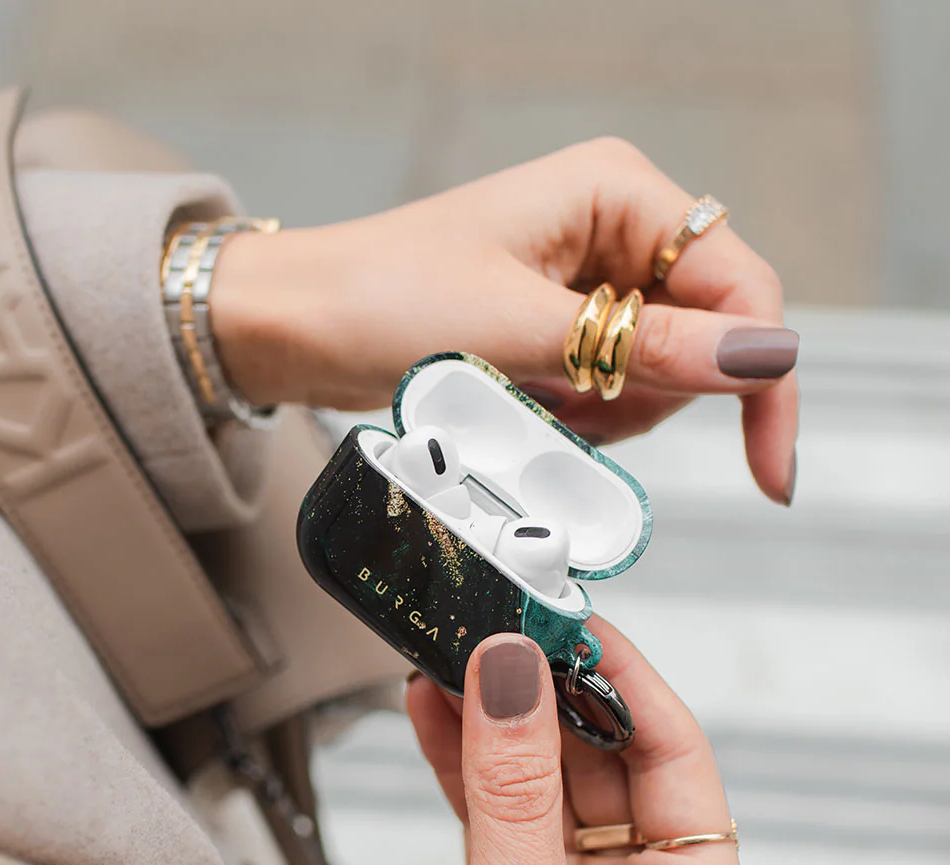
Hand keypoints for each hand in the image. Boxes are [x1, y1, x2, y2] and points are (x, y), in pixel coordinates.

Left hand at [211, 137, 797, 503]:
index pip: (741, 289)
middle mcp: (613, 228)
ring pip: (653, 378)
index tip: (770, 471)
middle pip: (703, 341)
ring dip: (600, 411)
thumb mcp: (520, 332)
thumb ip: (648, 349)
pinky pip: (604, 391)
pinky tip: (515, 401)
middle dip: (642, 395)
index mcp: (619, 193)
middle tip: (563, 404)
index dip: (763, 381)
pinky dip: (571, 416)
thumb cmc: (382, 300)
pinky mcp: (556, 326)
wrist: (294, 328)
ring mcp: (586, 280)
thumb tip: (767, 357)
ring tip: (520, 395)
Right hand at [326, 622, 751, 864]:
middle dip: (549, 696)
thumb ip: (514, 789)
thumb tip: (512, 673)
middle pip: (603, 760)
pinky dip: (463, 762)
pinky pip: (495, 811)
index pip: (674, 760)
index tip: (575, 623)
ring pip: (542, 780)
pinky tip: (435, 716)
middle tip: (502, 632)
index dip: (626, 683)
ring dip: (497, 724)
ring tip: (454, 660)